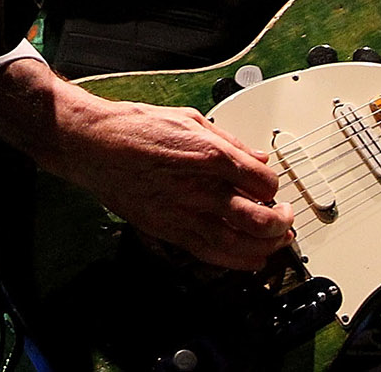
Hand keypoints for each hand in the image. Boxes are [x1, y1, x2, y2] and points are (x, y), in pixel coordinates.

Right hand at [56, 93, 293, 270]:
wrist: (94, 145)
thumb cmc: (135, 127)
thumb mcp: (190, 119)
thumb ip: (229, 141)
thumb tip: (258, 156)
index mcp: (210, 154)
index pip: (264, 181)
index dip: (275, 186)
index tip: (272, 186)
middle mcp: (200, 188)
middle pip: (259, 218)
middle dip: (281, 223)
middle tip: (286, 218)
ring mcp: (183, 213)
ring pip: (238, 243)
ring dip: (264, 247)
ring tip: (275, 242)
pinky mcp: (167, 229)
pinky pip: (209, 254)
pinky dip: (235, 261)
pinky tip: (249, 259)